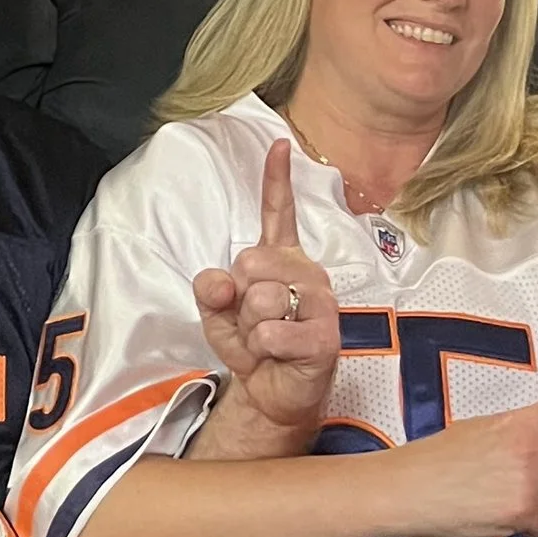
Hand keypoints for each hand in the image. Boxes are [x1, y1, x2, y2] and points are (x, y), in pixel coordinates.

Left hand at [193, 139, 338, 439]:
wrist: (272, 393)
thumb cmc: (252, 345)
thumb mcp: (218, 314)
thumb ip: (211, 290)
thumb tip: (222, 280)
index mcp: (281, 259)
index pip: (279, 213)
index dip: (277, 178)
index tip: (278, 143)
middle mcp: (307, 272)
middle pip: (249, 262)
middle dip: (237, 298)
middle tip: (253, 321)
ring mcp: (321, 302)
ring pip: (260, 300)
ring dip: (249, 329)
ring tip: (267, 340)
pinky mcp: (326, 337)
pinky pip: (271, 334)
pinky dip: (262, 350)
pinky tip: (277, 356)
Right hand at [388, 378, 537, 536]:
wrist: (408, 487)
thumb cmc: (438, 459)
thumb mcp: (484, 431)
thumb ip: (522, 437)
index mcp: (522, 421)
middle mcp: (533, 446)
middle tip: (531, 483)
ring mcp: (530, 479)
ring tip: (508, 501)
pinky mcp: (524, 511)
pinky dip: (532, 527)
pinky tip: (502, 518)